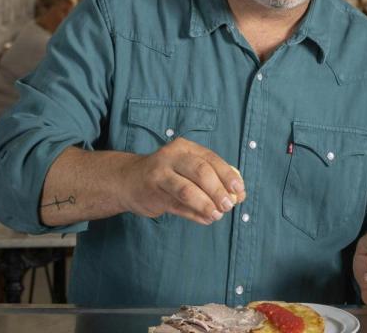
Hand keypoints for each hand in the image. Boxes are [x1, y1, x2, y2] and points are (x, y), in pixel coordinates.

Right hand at [119, 137, 245, 224]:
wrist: (127, 180)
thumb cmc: (168, 174)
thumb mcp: (188, 167)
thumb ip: (213, 179)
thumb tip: (239, 196)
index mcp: (185, 147)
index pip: (211, 159)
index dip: (228, 176)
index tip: (239, 190)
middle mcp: (171, 157)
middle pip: (201, 172)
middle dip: (218, 190)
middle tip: (228, 205)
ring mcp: (159, 175)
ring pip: (187, 190)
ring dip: (206, 205)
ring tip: (217, 215)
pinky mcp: (152, 194)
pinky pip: (177, 206)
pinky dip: (194, 214)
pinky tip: (205, 219)